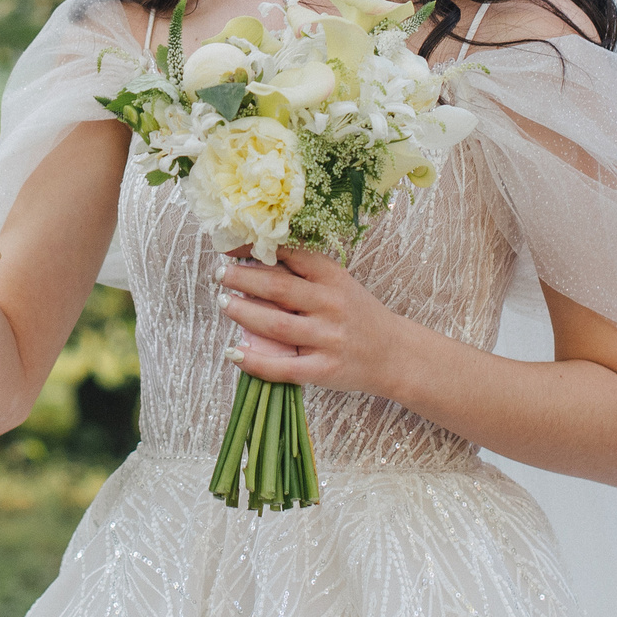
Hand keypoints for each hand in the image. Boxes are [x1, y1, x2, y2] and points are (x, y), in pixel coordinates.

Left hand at [216, 247, 414, 396]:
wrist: (395, 354)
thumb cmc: (358, 315)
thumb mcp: (339, 284)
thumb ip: (303, 274)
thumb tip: (252, 261)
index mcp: (333, 278)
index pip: (291, 255)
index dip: (256, 249)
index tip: (229, 247)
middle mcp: (331, 305)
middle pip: (278, 288)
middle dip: (242, 278)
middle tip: (220, 274)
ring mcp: (328, 339)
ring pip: (276, 325)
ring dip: (243, 313)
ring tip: (223, 302)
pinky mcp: (324, 370)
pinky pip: (283, 367)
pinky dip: (255, 361)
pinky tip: (234, 352)